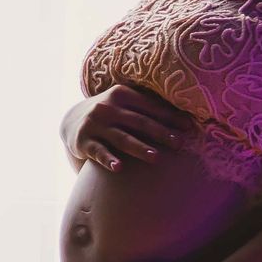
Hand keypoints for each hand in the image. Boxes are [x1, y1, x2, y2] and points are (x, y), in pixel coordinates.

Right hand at [68, 83, 196, 172]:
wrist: (72, 121)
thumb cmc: (110, 114)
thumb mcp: (123, 105)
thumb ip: (146, 109)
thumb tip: (186, 120)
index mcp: (121, 94)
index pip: (149, 107)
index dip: (169, 117)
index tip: (189, 127)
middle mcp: (107, 107)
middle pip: (139, 122)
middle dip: (160, 133)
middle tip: (179, 143)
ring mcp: (94, 124)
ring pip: (121, 138)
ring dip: (139, 147)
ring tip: (156, 157)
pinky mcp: (83, 141)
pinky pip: (98, 152)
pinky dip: (109, 160)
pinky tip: (119, 168)